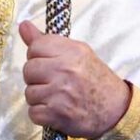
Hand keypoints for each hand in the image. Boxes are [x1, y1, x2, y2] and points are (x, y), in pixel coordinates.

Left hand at [19, 20, 131, 138]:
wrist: (116, 111)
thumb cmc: (95, 80)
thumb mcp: (77, 54)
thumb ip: (47, 41)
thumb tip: (23, 25)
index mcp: (72, 51)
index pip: (35, 47)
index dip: (38, 56)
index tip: (49, 63)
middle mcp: (66, 70)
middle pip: (28, 70)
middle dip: (36, 78)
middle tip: (52, 82)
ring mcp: (60, 93)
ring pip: (29, 92)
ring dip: (39, 97)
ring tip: (56, 97)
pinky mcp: (57, 114)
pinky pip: (33, 112)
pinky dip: (41, 114)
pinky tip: (55, 110)